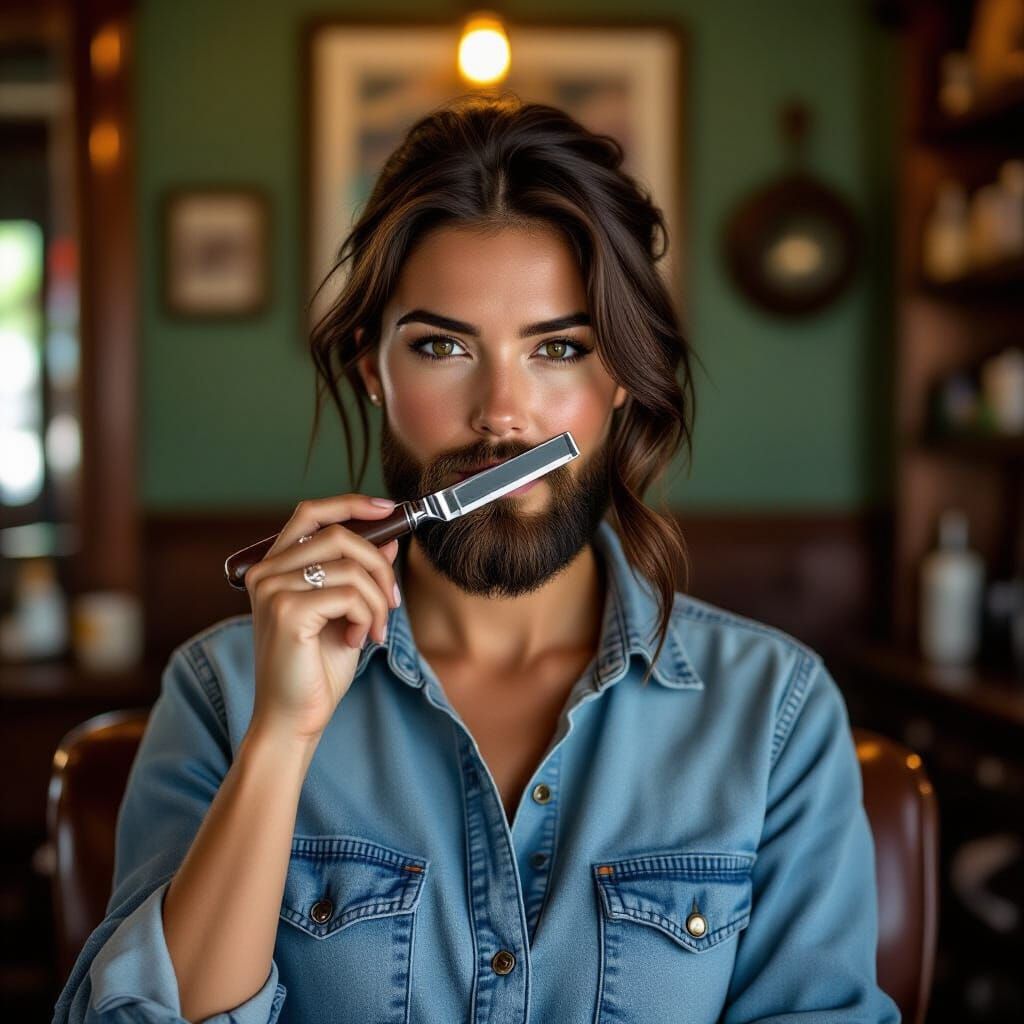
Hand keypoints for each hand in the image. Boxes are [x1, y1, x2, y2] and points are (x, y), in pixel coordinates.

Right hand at [242, 494, 400, 742]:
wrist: (294, 719)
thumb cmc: (316, 669)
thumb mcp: (346, 613)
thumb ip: (360, 574)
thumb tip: (390, 540)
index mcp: (275, 569)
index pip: (310, 514)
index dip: (350, 504)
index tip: (388, 510)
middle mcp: (267, 574)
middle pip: (339, 535)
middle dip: (379, 567)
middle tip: (393, 603)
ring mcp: (273, 590)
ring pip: (351, 567)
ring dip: (377, 601)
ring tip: (372, 631)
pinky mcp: (287, 611)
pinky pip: (350, 594)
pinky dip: (367, 617)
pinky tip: (357, 641)